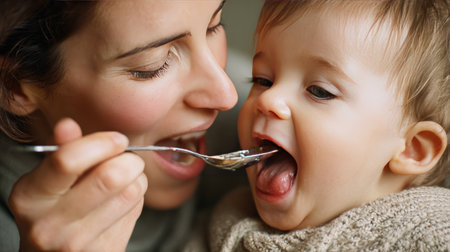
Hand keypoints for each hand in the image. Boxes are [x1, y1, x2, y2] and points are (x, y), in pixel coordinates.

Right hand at [9, 118, 147, 250]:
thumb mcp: (48, 181)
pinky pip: (136, 211)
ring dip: (137, 179)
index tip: (118, 140)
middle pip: (110, 177)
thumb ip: (62, 152)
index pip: (68, 161)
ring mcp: (77, 243)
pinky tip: (122, 201)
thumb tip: (68, 125)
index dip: (102, 143)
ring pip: (131, 193)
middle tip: (127, 159)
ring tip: (125, 179)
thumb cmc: (53, 211)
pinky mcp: (104, 251)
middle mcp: (49, 224)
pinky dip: (137, 198)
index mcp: (30, 197)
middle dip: (129, 160)